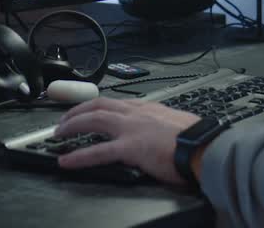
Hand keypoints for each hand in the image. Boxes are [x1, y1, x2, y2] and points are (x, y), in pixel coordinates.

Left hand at [53, 97, 201, 187]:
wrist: (205, 146)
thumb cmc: (196, 138)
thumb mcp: (176, 123)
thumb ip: (162, 124)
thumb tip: (159, 132)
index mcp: (148, 108)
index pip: (115, 103)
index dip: (96, 106)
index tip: (86, 111)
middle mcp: (136, 113)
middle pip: (98, 106)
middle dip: (76, 112)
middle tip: (63, 122)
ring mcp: (131, 129)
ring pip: (93, 120)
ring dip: (71, 126)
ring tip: (58, 135)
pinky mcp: (130, 148)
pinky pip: (98, 151)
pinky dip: (78, 156)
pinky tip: (66, 161)